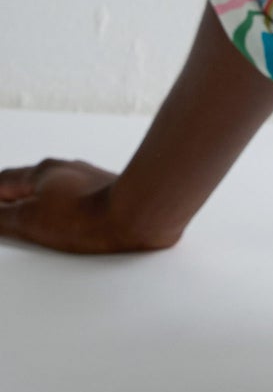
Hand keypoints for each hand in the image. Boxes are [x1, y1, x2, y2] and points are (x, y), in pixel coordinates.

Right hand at [0, 157, 180, 253]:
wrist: (139, 215)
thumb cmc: (88, 218)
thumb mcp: (29, 221)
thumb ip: (1, 218)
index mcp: (41, 172)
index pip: (4, 181)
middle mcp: (65, 170)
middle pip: (29, 182)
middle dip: (14, 196)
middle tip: (8, 210)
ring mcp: (88, 179)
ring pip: (54, 187)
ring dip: (39, 199)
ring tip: (33, 215)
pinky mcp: (108, 191)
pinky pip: (76, 197)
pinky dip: (63, 206)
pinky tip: (69, 220)